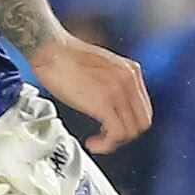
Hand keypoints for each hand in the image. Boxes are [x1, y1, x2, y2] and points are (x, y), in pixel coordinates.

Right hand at [31, 33, 151, 152]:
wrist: (50, 49)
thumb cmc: (64, 58)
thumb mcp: (100, 68)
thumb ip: (111, 83)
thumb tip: (109, 103)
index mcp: (131, 71)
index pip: (143, 109)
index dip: (129, 124)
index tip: (112, 128)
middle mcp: (130, 80)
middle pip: (142, 122)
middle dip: (124, 136)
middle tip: (105, 138)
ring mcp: (119, 91)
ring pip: (131, 132)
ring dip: (114, 143)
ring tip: (97, 141)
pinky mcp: (105, 103)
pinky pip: (117, 134)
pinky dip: (106, 144)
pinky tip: (93, 142)